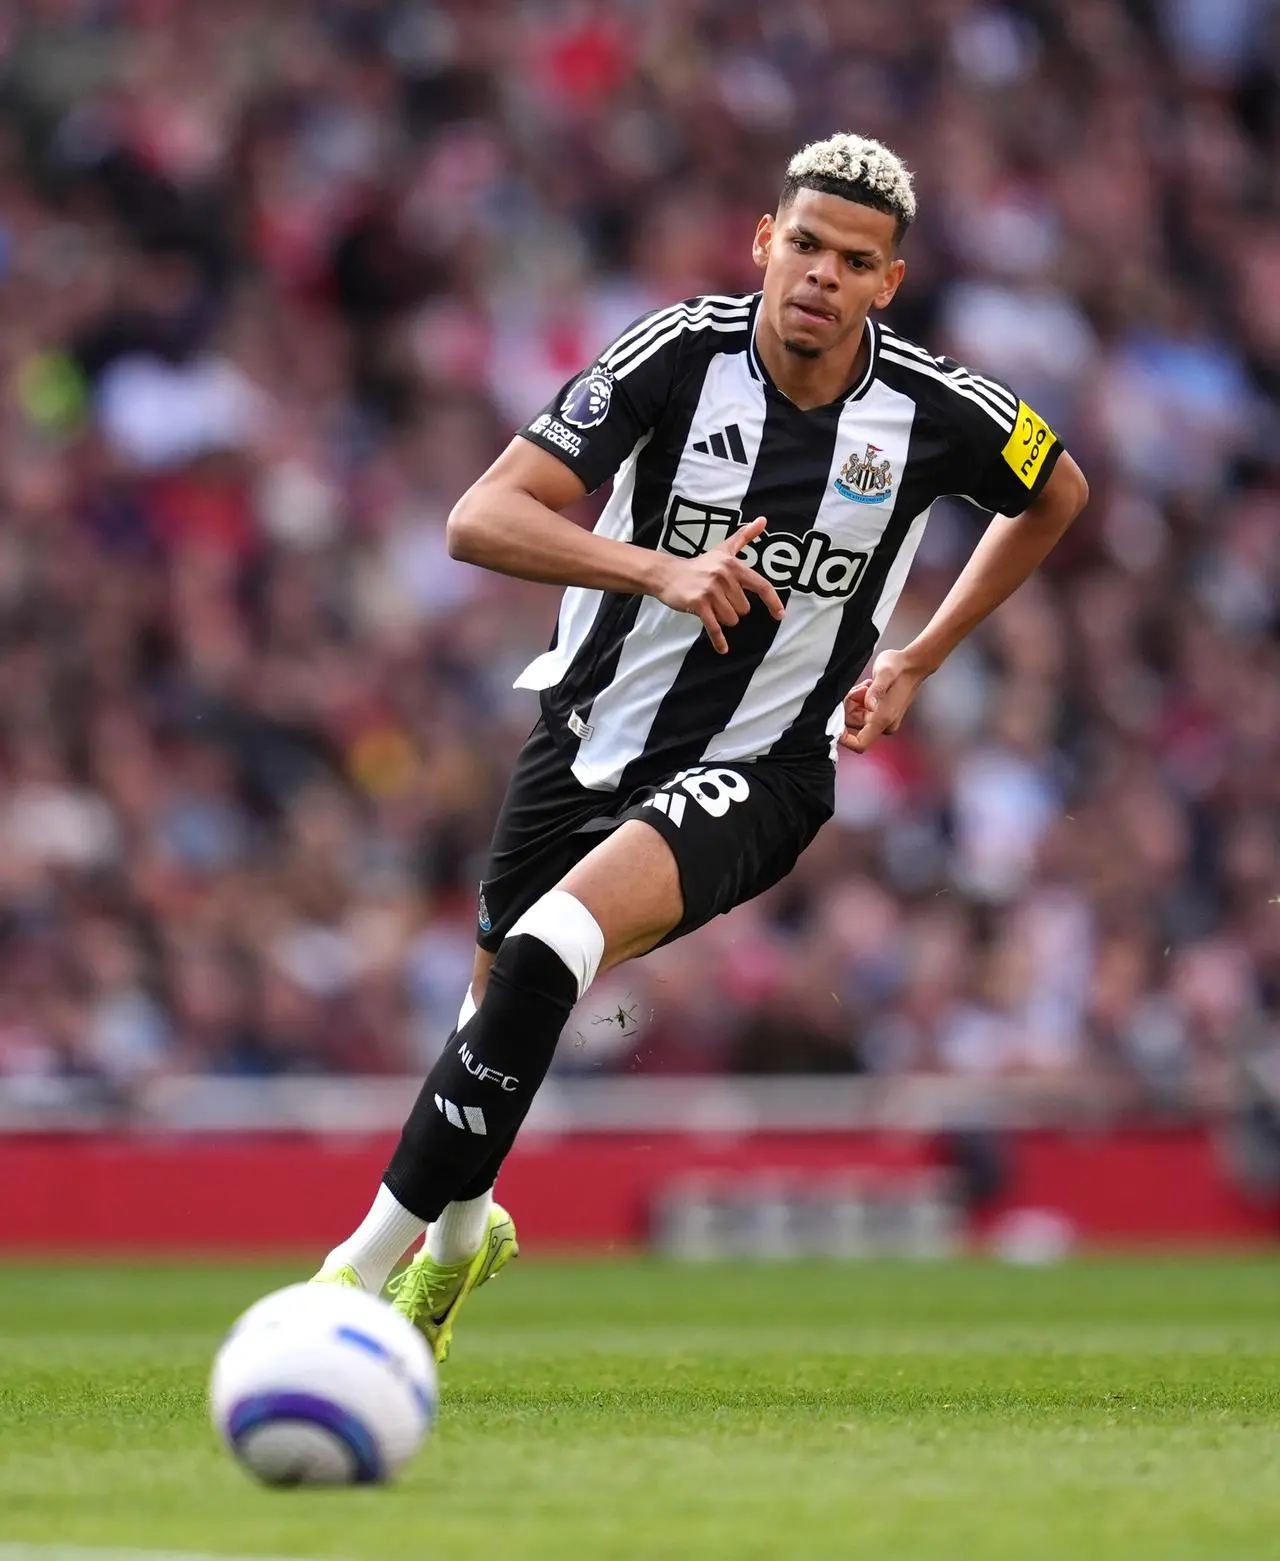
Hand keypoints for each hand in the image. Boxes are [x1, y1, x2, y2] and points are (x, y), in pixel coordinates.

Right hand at [652, 516, 784, 652]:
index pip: (761, 586)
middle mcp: (724, 576)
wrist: (668, 574)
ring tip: (710, 605)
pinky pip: (715, 627)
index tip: (780, 615)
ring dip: (723, 618)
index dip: (773, 602)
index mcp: (733, 565)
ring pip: (731, 619)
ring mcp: (711, 591)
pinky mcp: (698, 604)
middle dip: (733, 609)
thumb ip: (745, 536)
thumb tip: (763, 520)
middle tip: (718, 598)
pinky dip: (719, 640)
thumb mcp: (723, 549)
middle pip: (744, 609)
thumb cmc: (700, 564)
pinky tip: (723, 649)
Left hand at [839, 648, 929, 752]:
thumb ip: (875, 691)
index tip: (837, 720)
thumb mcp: (884, 673)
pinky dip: (861, 701)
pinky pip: (862, 712)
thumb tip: (870, 706)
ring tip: (868, 687)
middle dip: (851, 706)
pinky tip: (870, 689)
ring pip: (856, 717)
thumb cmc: (900, 667)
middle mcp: (884, 724)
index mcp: (883, 719)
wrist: (914, 664)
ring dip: (856, 701)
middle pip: (853, 725)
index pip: (860, 743)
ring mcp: (884, 721)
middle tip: (863, 689)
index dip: (844, 737)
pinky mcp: (883, 715)